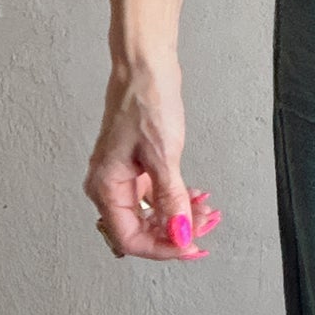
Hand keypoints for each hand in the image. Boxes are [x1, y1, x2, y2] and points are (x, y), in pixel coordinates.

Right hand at [82, 52, 223, 262]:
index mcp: (106, 187)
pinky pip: (156, 195)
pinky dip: (177, 199)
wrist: (146, 67)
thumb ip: (172, 199)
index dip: (162, 247)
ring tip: (208, 210)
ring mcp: (123, 176)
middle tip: (207, 226)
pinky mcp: (136, 166)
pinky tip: (198, 197)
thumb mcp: (164, 156)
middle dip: (176, 232)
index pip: (130, 238)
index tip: (190, 246)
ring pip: (152, 213)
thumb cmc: (146, 102)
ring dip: (180, 216)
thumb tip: (181, 234)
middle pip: (142, 229)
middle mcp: (109, 186)